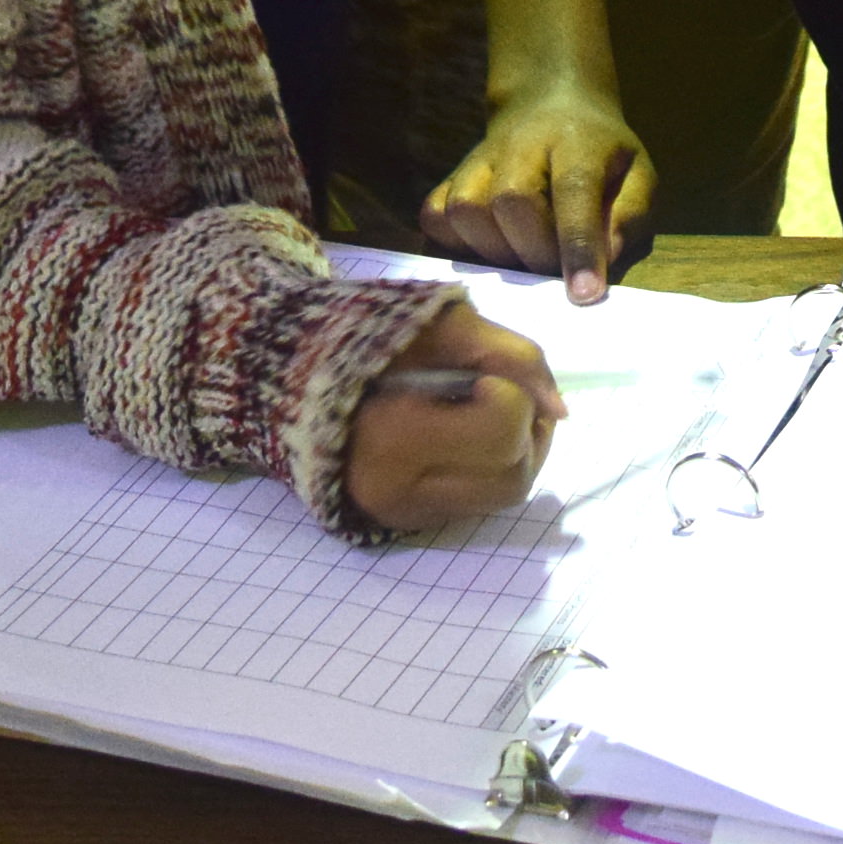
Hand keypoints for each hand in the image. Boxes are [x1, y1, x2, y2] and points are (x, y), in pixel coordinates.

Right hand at [344, 298, 563, 534]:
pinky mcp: (404, 522)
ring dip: (519, 450)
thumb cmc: (357, 336)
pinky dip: (490, 466)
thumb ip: (509, 354)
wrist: (280, 375)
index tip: (482, 372)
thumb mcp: (436, 320)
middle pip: (514, 476)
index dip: (510, 393)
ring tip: (492, 410)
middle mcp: (399, 492)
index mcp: (395, 438)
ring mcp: (401, 515)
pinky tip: (468, 433)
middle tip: (501, 390)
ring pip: (503, 497)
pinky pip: (476, 503)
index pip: (502, 431)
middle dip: (527, 427)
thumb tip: (562, 409)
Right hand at [420, 79, 654, 303]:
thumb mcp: (638, 177)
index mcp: (576, 142)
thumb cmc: (602, 157)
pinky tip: (488, 251)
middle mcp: (519, 145)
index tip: (583, 294)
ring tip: (522, 260)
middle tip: (555, 272)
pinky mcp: (449, 179)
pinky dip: (455, 244)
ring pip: (466, 210)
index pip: (573, 188)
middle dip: (536, 252)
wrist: (551, 107)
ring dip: (495, 252)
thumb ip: (629, 217)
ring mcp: (477, 160)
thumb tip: (604, 262)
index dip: (577, 244)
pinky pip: (435, 218)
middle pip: (511, 201)